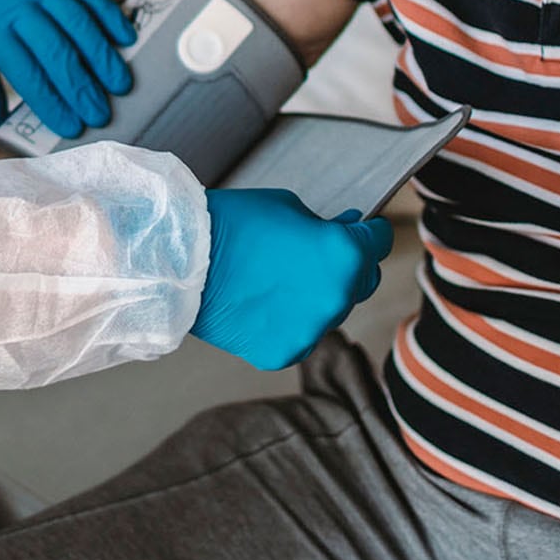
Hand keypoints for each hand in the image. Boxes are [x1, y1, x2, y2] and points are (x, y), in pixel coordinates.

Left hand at [0, 0, 135, 138]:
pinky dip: (109, 13)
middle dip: (82, 86)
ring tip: (120, 84)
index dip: (52, 101)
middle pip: (57, 49)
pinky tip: (126, 37)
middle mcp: (16, 0)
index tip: (72, 127)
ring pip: (78, 19)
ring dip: (102, 54)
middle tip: (103, 114)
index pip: (26, 71)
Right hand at [192, 189, 393, 370]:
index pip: (380, 242)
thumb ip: (323, 226)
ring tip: (273, 279)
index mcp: (343, 255)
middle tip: (309, 254)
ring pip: (329, 311)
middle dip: (344, 266)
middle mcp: (337, 297)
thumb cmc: (229, 224)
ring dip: (314, 295)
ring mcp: (312, 330)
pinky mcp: (285, 352)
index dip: (369, 232)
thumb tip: (346, 233)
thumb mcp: (286, 207)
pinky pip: (299, 335)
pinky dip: (286, 321)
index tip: (361, 231)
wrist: (180, 258)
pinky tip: (260, 302)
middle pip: (361, 281)